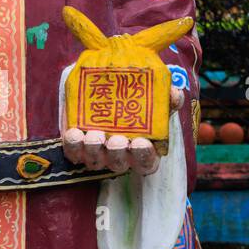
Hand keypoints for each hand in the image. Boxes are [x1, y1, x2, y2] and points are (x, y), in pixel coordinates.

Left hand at [61, 85, 183, 175]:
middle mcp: (120, 155)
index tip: (141, 143)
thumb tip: (175, 95)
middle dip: (117, 154)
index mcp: (143, 149)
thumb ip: (167, 97)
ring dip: (93, 150)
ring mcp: (98, 153)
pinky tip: (74, 133)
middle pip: (119, 164)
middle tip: (117, 140)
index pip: (146, 163)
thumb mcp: (155, 95)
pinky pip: (74, 154)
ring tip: (93, 135)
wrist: (106, 84)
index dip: (144, 156)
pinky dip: (73, 146)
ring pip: (95, 161)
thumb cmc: (137, 97)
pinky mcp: (77, 147)